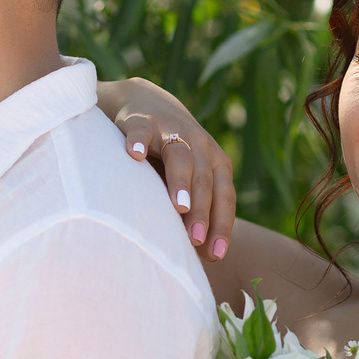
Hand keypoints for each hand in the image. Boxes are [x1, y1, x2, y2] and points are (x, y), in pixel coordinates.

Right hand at [97, 76, 237, 261]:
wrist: (145, 101)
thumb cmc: (169, 155)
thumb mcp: (187, 179)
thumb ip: (194, 210)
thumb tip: (202, 257)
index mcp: (215, 162)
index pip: (224, 196)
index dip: (222, 224)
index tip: (215, 254)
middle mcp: (199, 145)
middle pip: (204, 179)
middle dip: (202, 211)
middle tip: (196, 240)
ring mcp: (170, 130)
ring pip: (180, 157)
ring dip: (181, 182)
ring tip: (179, 207)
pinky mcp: (141, 121)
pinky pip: (141, 132)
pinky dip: (139, 142)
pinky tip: (133, 156)